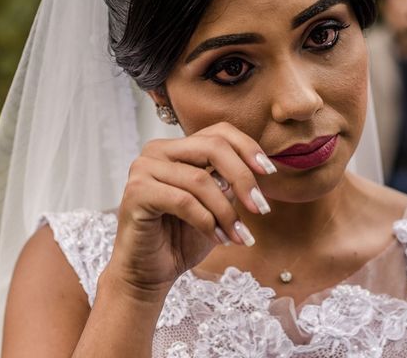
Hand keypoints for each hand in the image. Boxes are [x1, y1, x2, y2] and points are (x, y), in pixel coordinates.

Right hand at [104, 122, 275, 300]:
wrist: (148, 273)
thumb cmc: (180, 239)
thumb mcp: (215, 206)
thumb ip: (228, 183)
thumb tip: (253, 170)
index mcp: (176, 148)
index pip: (218, 132)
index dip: (248, 147)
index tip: (269, 172)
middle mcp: (156, 151)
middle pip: (213, 147)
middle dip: (243, 178)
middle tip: (261, 208)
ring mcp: (143, 168)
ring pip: (201, 180)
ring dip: (227, 212)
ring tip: (239, 236)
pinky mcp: (137, 192)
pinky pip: (184, 201)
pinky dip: (207, 222)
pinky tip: (218, 239)